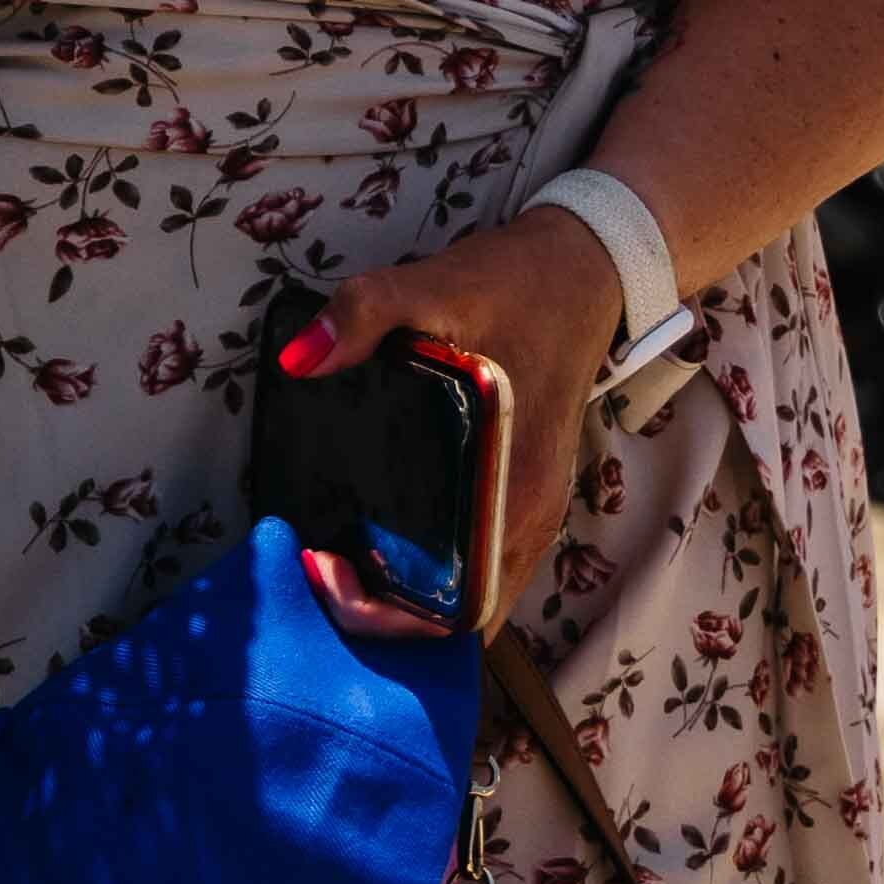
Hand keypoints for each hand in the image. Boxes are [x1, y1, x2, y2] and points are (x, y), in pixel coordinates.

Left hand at [286, 202, 634, 620]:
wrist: (584, 267)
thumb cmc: (516, 286)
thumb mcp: (435, 285)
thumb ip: (365, 313)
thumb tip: (299, 360)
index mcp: (516, 489)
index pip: (462, 607)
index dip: (391, 616)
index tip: (326, 573)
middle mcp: (532, 517)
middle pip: (460, 616)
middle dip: (385, 614)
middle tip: (317, 569)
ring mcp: (534, 509)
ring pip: (471, 594)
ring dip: (407, 598)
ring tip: (337, 561)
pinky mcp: (526, 493)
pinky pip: (480, 563)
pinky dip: (433, 575)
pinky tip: (380, 543)